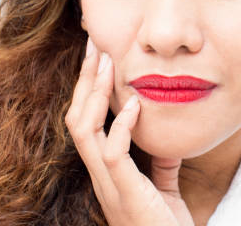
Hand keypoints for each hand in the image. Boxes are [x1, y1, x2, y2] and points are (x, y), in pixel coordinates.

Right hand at [65, 38, 194, 225]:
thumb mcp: (163, 187)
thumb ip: (160, 163)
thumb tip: (162, 134)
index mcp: (106, 171)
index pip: (86, 123)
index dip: (87, 90)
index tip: (98, 58)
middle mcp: (100, 176)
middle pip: (77, 119)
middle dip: (84, 81)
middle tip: (94, 46)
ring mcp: (108, 185)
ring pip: (85, 130)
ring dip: (94, 94)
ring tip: (106, 63)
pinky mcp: (125, 193)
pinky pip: (113, 153)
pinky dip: (122, 125)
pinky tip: (134, 103)